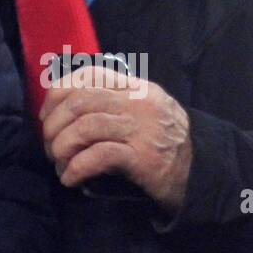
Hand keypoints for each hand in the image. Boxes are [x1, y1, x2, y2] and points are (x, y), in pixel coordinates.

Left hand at [39, 66, 191, 214]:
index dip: (59, 92)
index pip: (89, 75)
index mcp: (136, 87)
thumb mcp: (144, 111)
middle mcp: (139, 103)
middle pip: (81, 102)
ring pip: (86, 127)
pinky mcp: (144, 159)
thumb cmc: (167, 144)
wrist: (206, 174)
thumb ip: (114, 103)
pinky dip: (77, 167)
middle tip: (49, 145)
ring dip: (62, 146)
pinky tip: (70, 177)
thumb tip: (65, 110)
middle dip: (55, 124)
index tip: (47, 114)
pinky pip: (99, 156)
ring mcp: (143, 130)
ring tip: (58, 162)